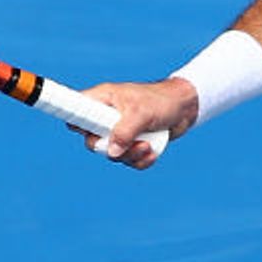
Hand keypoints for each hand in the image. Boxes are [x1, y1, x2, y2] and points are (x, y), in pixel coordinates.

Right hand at [76, 76, 199, 169]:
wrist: (186, 108)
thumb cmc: (161, 101)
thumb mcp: (141, 113)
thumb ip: (124, 132)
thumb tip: (111, 152)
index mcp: (102, 100)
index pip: (76, 112)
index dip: (76, 124)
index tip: (88, 131)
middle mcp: (107, 117)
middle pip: (92, 142)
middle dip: (111, 149)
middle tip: (129, 144)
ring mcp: (119, 132)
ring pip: (112, 154)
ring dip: (131, 156)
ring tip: (148, 146)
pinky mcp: (132, 143)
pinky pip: (128, 160)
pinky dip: (140, 160)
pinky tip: (153, 152)